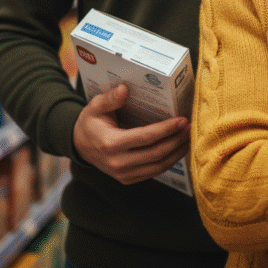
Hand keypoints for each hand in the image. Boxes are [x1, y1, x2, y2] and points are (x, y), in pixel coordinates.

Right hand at [73, 83, 190, 184]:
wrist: (78, 145)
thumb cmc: (90, 123)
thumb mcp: (95, 107)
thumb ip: (110, 98)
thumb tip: (125, 89)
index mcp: (111, 144)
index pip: (146, 138)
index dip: (166, 129)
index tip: (182, 120)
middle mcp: (118, 163)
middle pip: (156, 154)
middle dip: (176, 140)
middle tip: (190, 127)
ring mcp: (123, 174)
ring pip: (158, 167)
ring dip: (176, 152)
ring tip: (188, 137)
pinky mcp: (128, 179)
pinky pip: (153, 172)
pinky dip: (168, 162)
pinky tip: (177, 149)